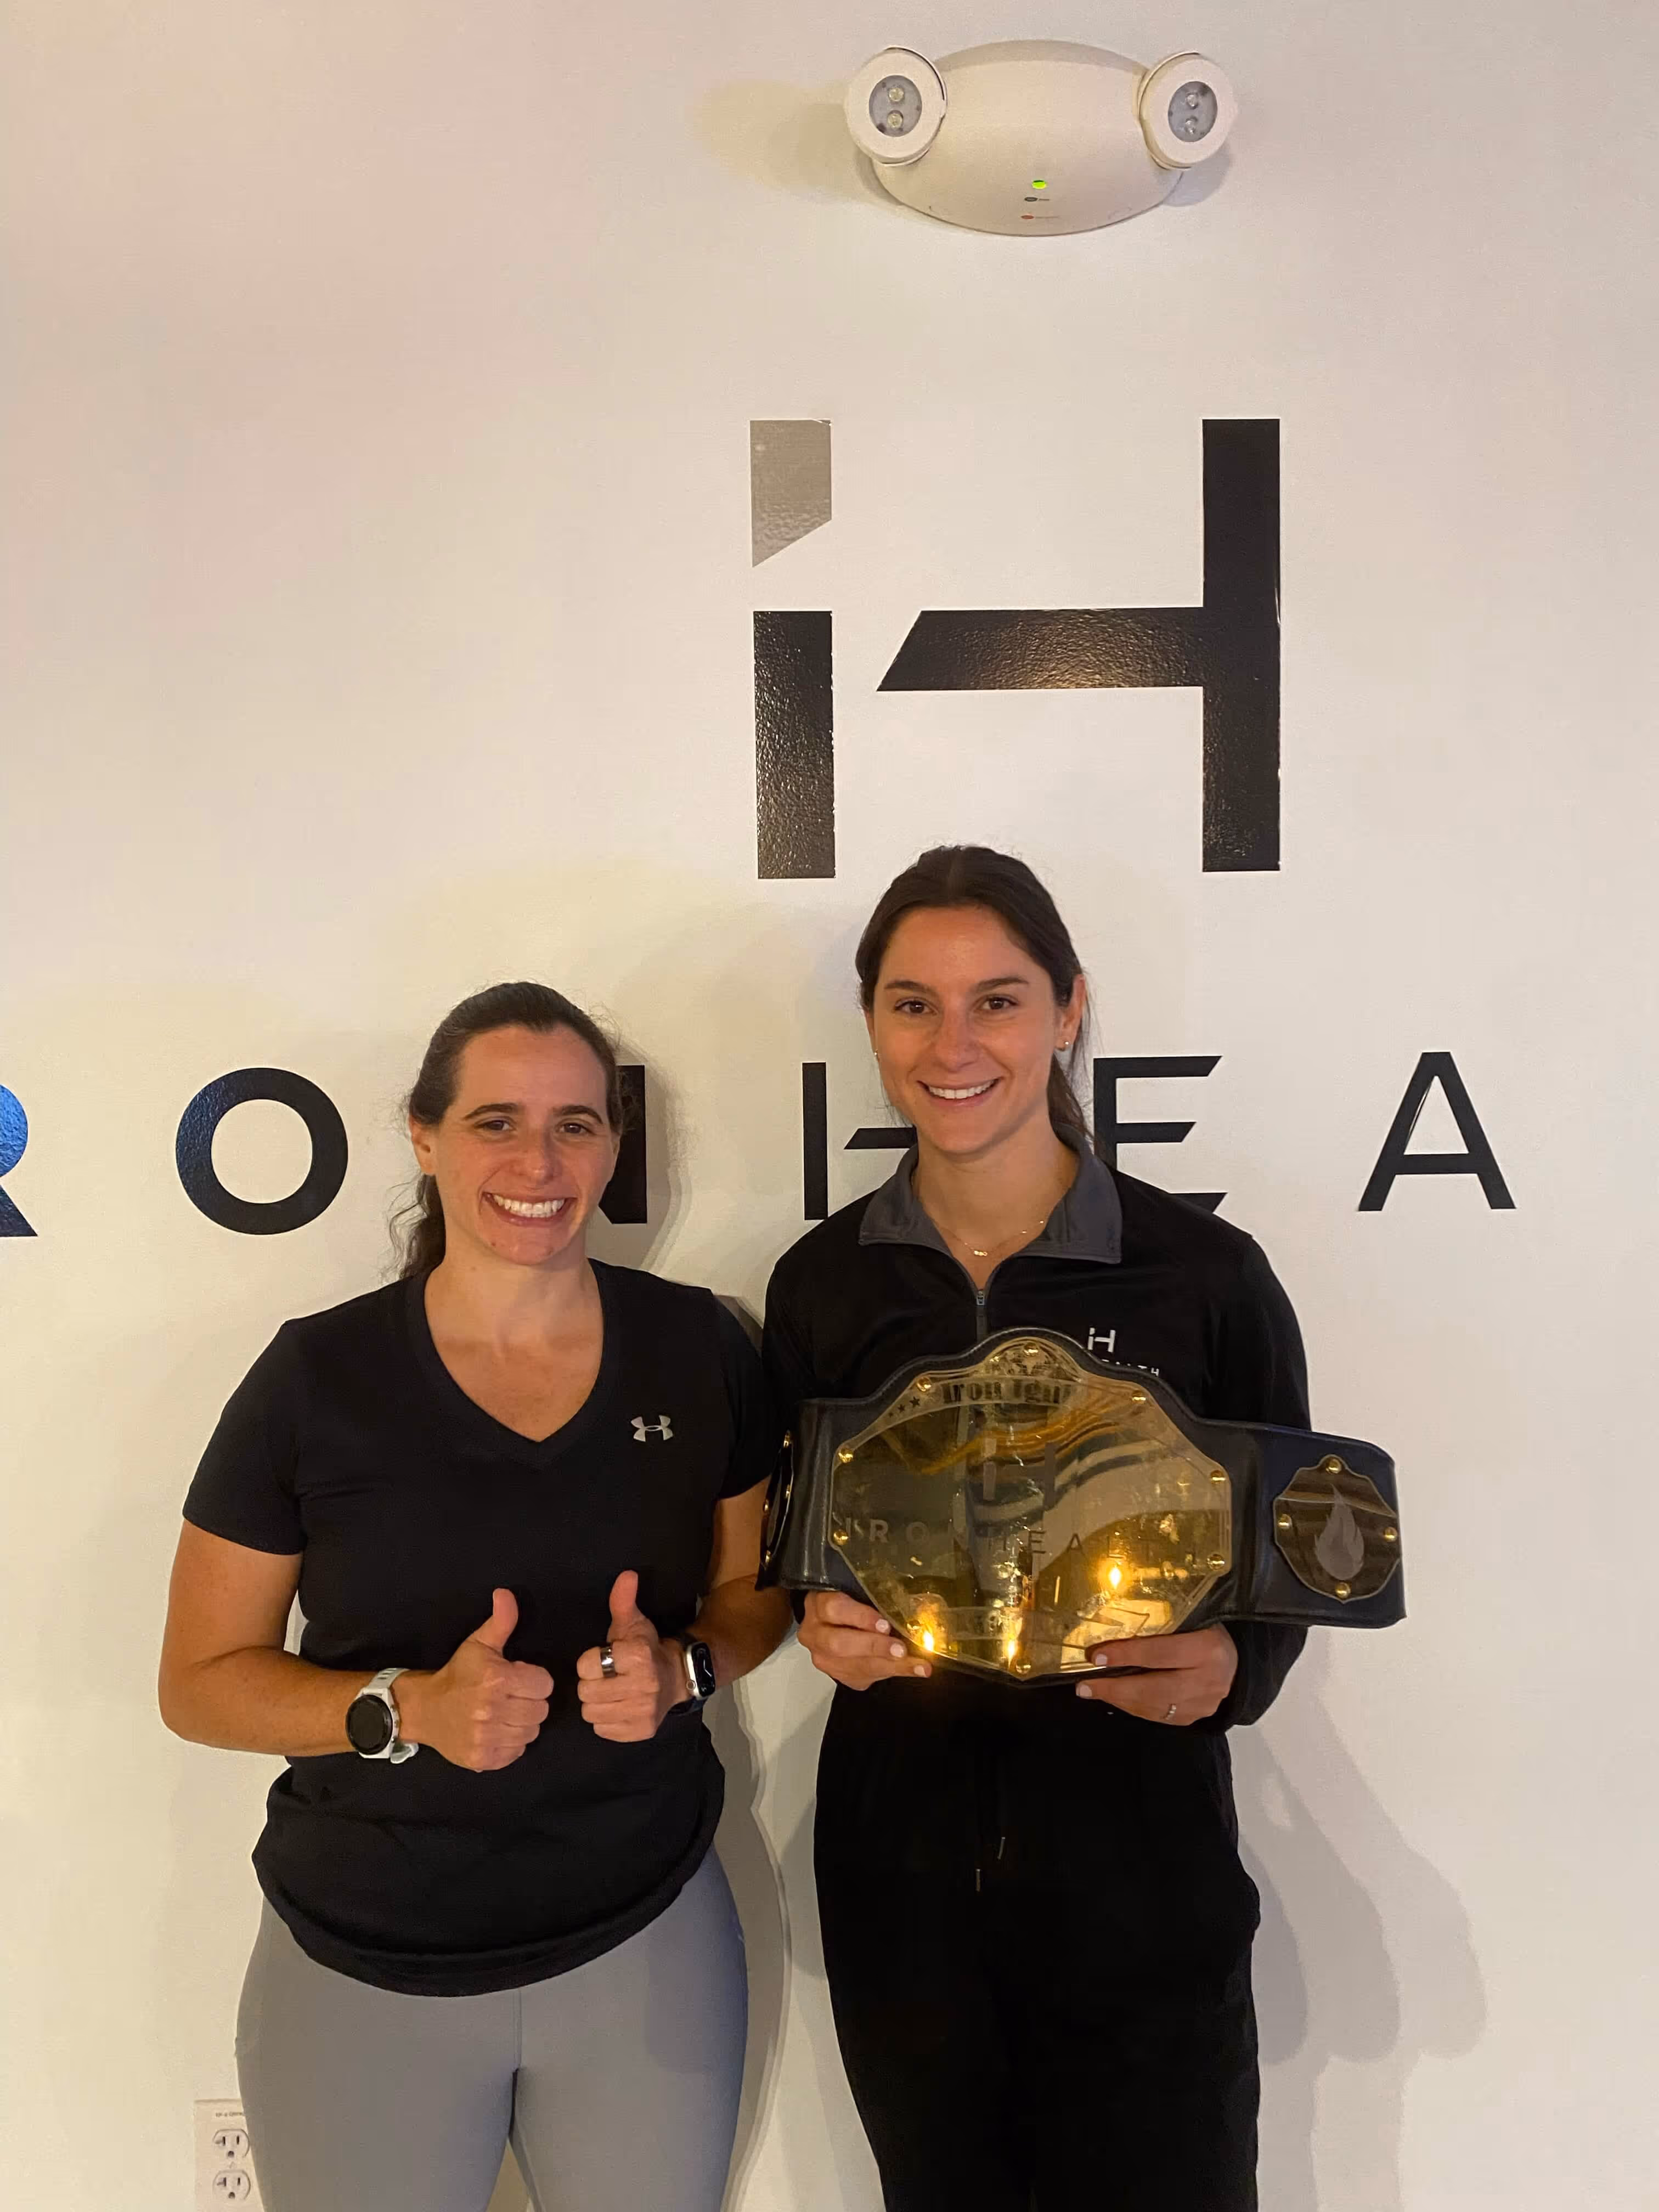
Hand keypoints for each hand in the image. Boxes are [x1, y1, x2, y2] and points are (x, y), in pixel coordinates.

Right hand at [396, 1590, 552, 1771]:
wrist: (424, 1709)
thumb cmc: (457, 1675)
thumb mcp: (478, 1643)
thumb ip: (501, 1621)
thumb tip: (505, 1594)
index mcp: (497, 1679)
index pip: (545, 1684)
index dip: (535, 1679)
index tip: (518, 1678)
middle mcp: (492, 1710)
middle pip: (541, 1710)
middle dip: (530, 1701)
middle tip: (512, 1696)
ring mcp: (487, 1738)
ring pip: (531, 1732)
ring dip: (522, 1723)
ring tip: (505, 1713)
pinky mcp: (482, 1759)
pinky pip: (516, 1753)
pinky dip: (510, 1743)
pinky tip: (497, 1731)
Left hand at [576, 1571, 680, 1742]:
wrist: (676, 1676)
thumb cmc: (646, 1648)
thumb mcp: (633, 1622)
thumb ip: (623, 1600)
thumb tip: (626, 1575)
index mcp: (637, 1656)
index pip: (587, 1665)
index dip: (591, 1661)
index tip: (605, 1658)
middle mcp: (643, 1686)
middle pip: (586, 1691)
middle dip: (591, 1683)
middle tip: (606, 1677)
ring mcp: (643, 1711)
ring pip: (591, 1713)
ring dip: (596, 1703)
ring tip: (610, 1692)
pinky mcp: (641, 1731)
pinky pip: (602, 1730)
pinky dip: (606, 1720)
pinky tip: (618, 1707)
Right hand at [798, 1590, 931, 1691]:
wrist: (834, 1623)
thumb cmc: (849, 1602)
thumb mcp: (855, 1591)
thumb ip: (871, 1597)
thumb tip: (904, 1606)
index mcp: (818, 1605)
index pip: (834, 1609)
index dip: (860, 1617)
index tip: (884, 1624)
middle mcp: (815, 1634)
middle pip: (839, 1644)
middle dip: (874, 1647)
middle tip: (900, 1650)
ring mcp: (824, 1658)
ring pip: (853, 1666)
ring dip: (889, 1666)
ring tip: (918, 1665)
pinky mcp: (838, 1674)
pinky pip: (864, 1677)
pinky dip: (892, 1672)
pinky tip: (913, 1669)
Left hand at [1075, 1624, 1237, 1724]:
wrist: (1240, 1661)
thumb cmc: (1206, 1631)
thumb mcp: (1193, 1619)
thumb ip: (1163, 1625)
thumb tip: (1114, 1625)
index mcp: (1208, 1647)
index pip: (1160, 1653)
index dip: (1126, 1655)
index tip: (1095, 1655)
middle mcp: (1209, 1679)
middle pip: (1155, 1688)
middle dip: (1115, 1688)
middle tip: (1085, 1686)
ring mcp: (1205, 1703)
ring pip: (1155, 1707)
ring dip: (1120, 1700)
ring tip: (1093, 1691)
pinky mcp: (1197, 1717)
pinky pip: (1160, 1717)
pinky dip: (1134, 1708)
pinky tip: (1116, 1699)